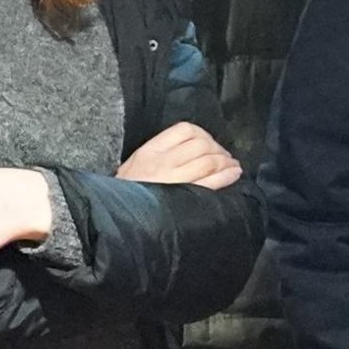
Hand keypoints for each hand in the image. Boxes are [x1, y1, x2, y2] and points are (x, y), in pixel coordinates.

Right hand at [119, 122, 241, 190]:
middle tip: (224, 156)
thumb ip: (159, 153)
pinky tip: (234, 174)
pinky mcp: (184, 197)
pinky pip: (212, 181)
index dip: (203, 134)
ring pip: (209, 161)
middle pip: (201, 145)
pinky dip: (227, 175)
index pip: (184, 130)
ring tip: (232, 165)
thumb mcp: (134, 166)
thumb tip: (191, 149)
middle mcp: (162, 163)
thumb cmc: (127, 195)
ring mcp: (174, 180)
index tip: (209, 143)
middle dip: (218, 149)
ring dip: (226, 162)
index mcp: (150, 152)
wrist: (115, 218)